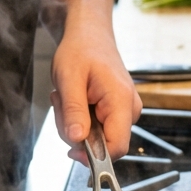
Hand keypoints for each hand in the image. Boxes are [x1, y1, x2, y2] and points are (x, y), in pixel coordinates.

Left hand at [49, 22, 140, 164]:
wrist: (90, 34)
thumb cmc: (80, 49)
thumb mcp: (69, 78)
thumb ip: (74, 111)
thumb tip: (77, 141)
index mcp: (122, 101)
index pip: (117, 147)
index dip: (93, 156)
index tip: (70, 148)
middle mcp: (129, 109)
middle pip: (103, 144)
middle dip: (76, 132)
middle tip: (61, 103)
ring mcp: (124, 111)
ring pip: (96, 138)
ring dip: (74, 123)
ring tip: (66, 96)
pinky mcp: (116, 111)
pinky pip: (96, 128)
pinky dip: (79, 119)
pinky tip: (74, 98)